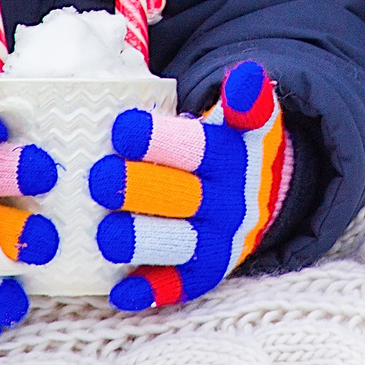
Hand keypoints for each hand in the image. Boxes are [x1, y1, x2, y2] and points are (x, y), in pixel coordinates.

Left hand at [86, 60, 292, 311]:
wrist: (266, 197)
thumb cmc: (230, 146)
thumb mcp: (246, 118)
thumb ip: (244, 96)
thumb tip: (245, 75)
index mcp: (231, 155)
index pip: (194, 146)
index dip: (156, 139)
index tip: (120, 128)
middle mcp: (228, 200)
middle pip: (175, 195)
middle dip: (132, 187)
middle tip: (98, 178)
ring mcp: (216, 240)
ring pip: (173, 243)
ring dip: (134, 238)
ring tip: (103, 231)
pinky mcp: (204, 273)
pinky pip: (177, 286)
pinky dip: (149, 290)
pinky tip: (119, 290)